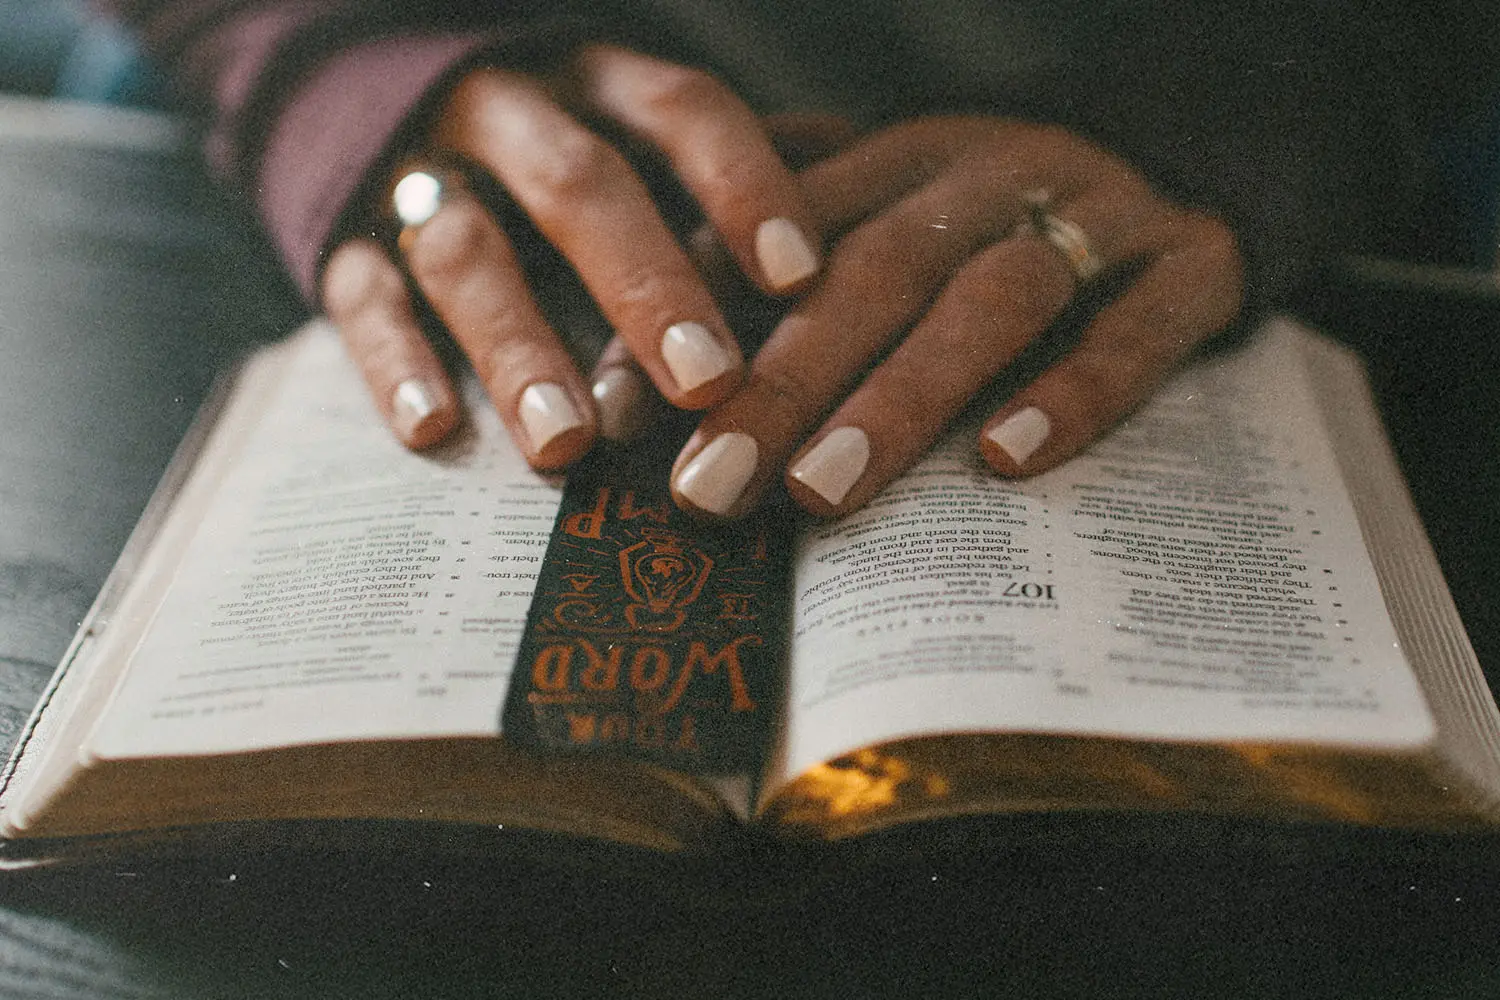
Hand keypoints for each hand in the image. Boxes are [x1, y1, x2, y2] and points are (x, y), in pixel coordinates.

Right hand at [320, 45, 823, 468]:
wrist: (365, 98)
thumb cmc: (555, 149)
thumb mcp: (637, 136)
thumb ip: (726, 175)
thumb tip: (860, 202)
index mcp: (598, 85)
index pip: (681, 109)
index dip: (743, 183)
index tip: (800, 277)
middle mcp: (510, 117)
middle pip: (579, 183)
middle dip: (644, 284)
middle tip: (707, 381)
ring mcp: (417, 173)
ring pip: (465, 247)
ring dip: (518, 346)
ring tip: (570, 443)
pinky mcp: (341, 238)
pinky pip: (360, 295)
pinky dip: (394, 363)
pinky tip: (434, 434)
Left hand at [668, 117, 1243, 516]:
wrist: (1204, 136)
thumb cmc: (1011, 207)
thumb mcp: (903, 193)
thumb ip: (791, 250)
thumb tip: (647, 338)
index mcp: (903, 157)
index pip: (781, 233)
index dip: (696, 317)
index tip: (622, 413)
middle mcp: (987, 177)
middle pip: (872, 273)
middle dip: (781, 382)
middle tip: (707, 488)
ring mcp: (1093, 217)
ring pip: (989, 299)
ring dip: (900, 396)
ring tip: (820, 493)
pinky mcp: (1191, 264)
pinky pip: (1137, 329)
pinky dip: (1074, 392)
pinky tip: (1005, 460)